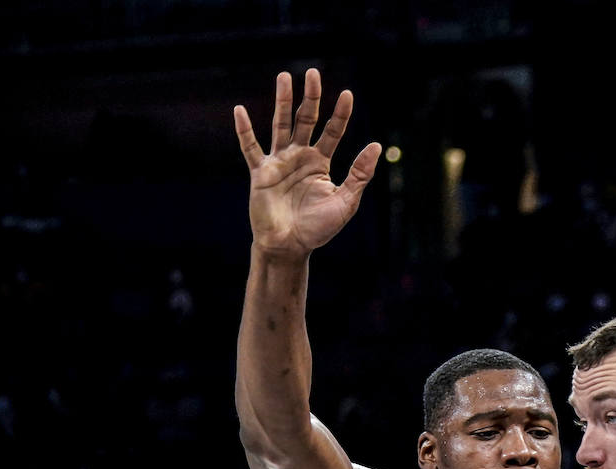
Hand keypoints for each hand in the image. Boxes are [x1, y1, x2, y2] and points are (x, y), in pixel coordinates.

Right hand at [234, 68, 381, 256]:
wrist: (289, 247)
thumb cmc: (318, 229)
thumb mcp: (345, 203)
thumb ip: (359, 175)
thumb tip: (376, 145)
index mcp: (320, 163)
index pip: (332, 131)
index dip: (340, 114)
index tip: (347, 94)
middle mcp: (299, 157)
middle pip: (305, 120)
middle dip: (310, 97)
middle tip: (313, 73)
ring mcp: (279, 163)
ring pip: (280, 125)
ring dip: (282, 102)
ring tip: (284, 77)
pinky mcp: (260, 173)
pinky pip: (251, 148)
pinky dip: (245, 131)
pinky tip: (239, 111)